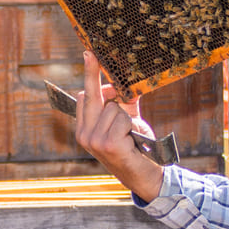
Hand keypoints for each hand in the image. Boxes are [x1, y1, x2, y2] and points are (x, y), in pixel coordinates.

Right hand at [75, 53, 163, 201]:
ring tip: (129, 135)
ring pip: (113, 108)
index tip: (88, 54)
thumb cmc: (134, 148)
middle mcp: (84, 135)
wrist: (144, 176)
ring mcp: (93, 140)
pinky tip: (131, 140)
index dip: (89, 75)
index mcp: (84, 129)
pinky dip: (131, 126)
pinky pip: (123, 119)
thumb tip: (123, 84)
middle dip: (92, 72)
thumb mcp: (127, 123)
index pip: (84, 96)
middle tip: (89, 52)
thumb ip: (122, 104)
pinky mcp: (107, 144)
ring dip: (126, 117)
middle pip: (92, 95)